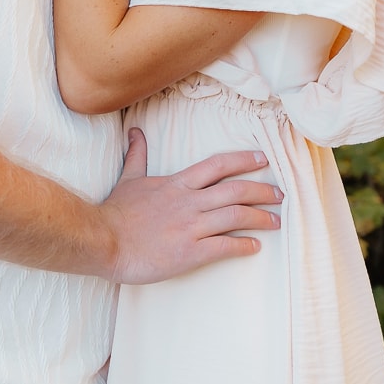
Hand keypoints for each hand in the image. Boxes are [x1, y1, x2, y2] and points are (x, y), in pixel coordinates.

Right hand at [100, 129, 282, 283]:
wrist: (104, 240)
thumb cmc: (116, 212)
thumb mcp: (129, 178)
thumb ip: (138, 155)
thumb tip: (135, 131)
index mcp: (178, 183)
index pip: (218, 165)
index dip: (243, 160)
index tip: (262, 158)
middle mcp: (189, 201)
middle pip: (235, 190)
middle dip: (261, 190)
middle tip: (279, 193)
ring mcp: (191, 227)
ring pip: (235, 217)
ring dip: (259, 217)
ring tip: (275, 220)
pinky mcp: (190, 252)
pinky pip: (224, 247)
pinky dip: (243, 246)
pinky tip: (255, 246)